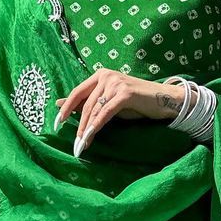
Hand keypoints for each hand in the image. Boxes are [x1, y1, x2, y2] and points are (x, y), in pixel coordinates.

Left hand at [53, 68, 185, 155]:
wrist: (163, 99)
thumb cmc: (136, 102)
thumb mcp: (109, 101)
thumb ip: (88, 102)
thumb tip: (61, 105)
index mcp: (100, 75)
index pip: (77, 92)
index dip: (65, 108)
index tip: (56, 123)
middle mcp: (106, 75)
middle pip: (85, 103)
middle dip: (78, 125)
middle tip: (74, 143)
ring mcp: (115, 83)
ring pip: (94, 109)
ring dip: (86, 130)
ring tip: (81, 145)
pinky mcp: (124, 93)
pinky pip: (105, 113)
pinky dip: (96, 126)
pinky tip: (90, 136)